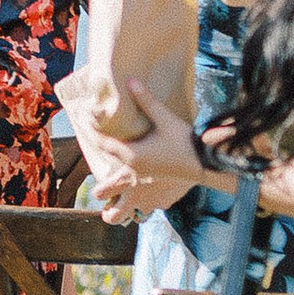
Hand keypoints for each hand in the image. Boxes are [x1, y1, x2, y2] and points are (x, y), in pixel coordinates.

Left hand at [71, 73, 215, 220]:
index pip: (101, 144)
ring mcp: (145, 194)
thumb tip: (131, 80)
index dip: (91, 131)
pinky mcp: (160, 201)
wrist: (209, 163)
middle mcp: (133, 178)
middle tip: (98, 188)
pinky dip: (145, 206)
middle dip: (99, 191)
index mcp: (130, 156)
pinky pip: (147, 209)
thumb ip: (146, 101)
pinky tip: (149, 201)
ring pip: (120, 214)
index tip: (84, 122)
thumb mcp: (165, 119)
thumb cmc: (185, 140)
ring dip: (116, 210)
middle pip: (103, 192)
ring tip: (113, 210)